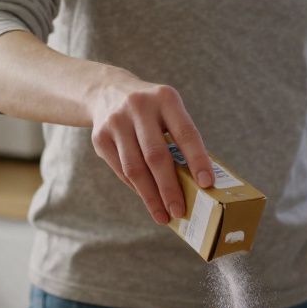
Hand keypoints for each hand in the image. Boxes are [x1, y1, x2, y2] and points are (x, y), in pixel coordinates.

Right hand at [88, 73, 214, 224]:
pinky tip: (148, 199)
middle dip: (169, 188)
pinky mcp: (99, 137)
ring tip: (163, 215)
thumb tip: (195, 183)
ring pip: (135, 168)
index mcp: (165, 98)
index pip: (185, 133)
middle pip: (156, 156)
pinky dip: (136, 188)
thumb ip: (180, 138)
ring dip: (150, 197)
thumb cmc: (152, 110)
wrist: (107, 91)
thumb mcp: (168, 110)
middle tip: (180, 211)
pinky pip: (121, 170)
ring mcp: (116, 122)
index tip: (206, 184)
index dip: (197, 160)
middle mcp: (139, 107)